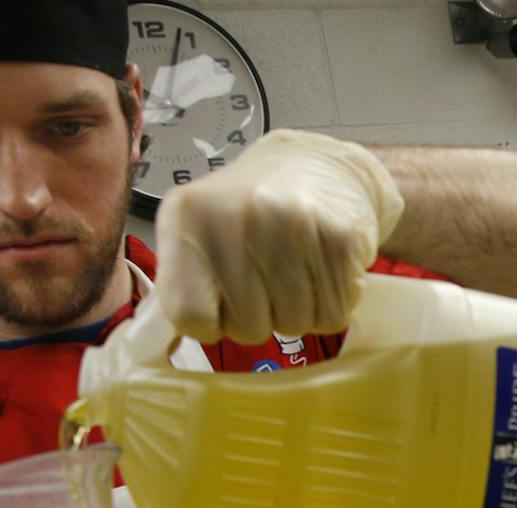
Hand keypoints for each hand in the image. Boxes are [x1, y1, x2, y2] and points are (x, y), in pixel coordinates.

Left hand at [153, 129, 405, 343]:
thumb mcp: (196, 228)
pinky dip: (332, 303)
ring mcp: (291, 225)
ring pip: (294, 325)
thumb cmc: (251, 209)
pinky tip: (322, 269)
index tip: (222, 302)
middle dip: (261, 317)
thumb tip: (176, 334)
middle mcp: (236, 216)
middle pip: (248, 328)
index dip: (210, 322)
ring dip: (298, 312)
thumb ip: (181, 280)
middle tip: (267, 280)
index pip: (187, 315)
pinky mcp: (340, 238)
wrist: (315, 164)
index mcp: (187, 216)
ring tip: (297, 271)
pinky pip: (334, 314)